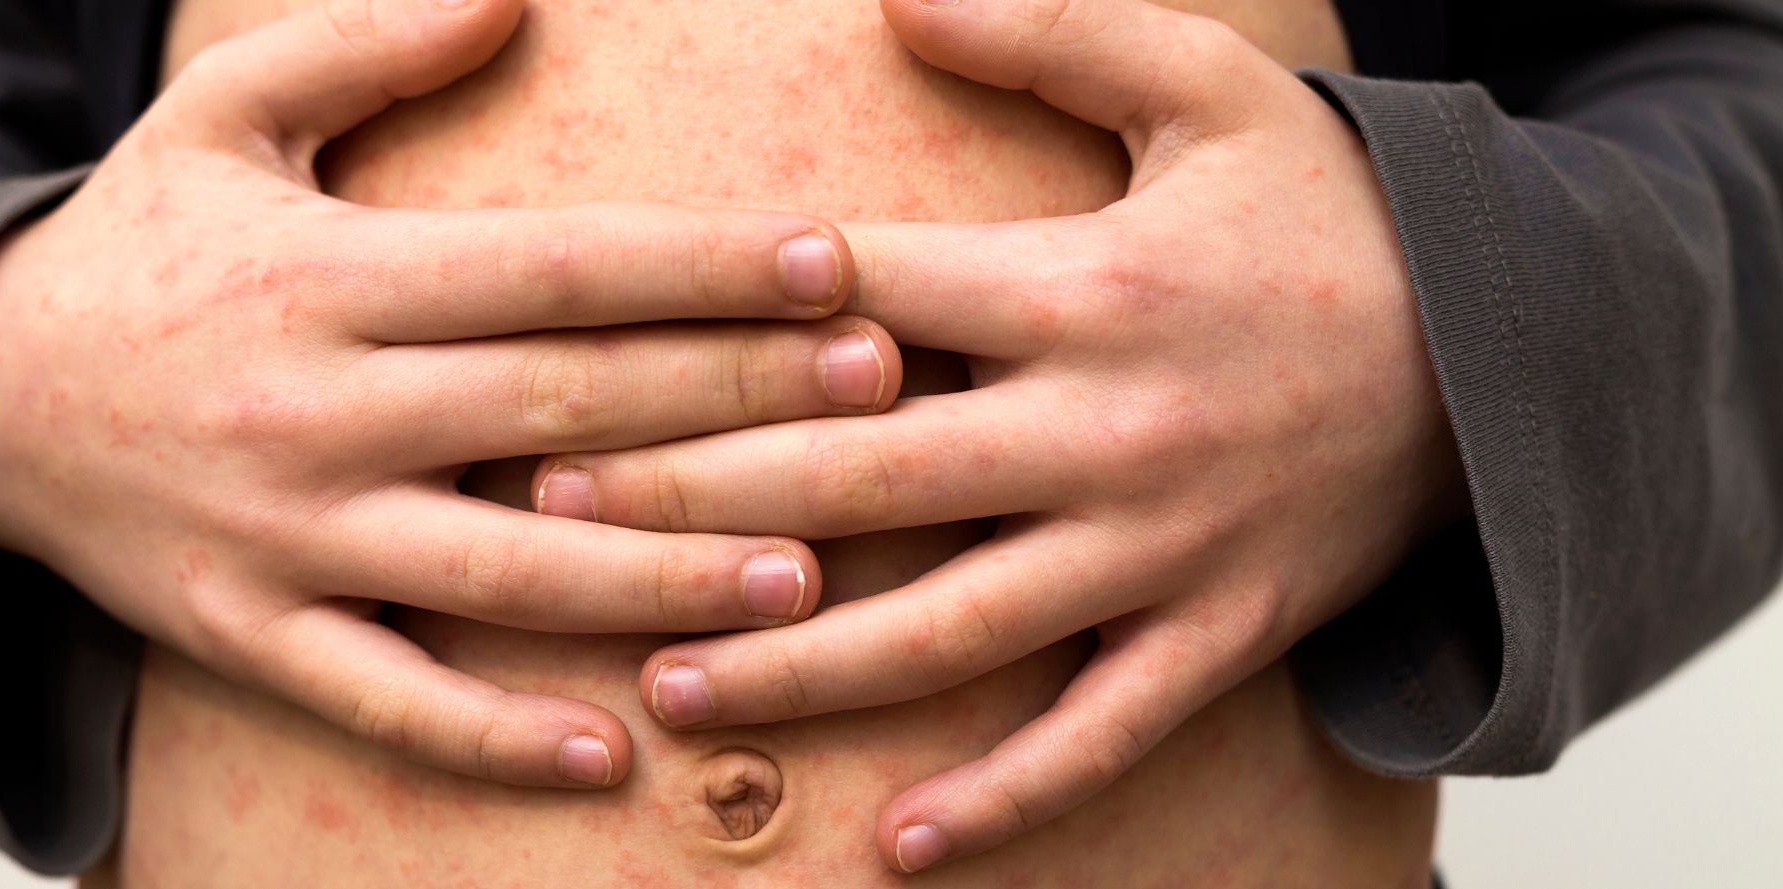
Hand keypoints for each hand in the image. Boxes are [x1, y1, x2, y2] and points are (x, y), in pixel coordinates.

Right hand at [0, 0, 901, 789]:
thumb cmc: (137, 249)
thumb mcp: (219, 116)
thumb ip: (364, 48)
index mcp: (336, 276)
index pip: (556, 268)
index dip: (702, 265)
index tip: (834, 260)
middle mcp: (323, 408)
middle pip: (565, 409)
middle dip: (735, 401)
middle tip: (884, 394)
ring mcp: (288, 534)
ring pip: (501, 571)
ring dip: (656, 579)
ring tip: (803, 578)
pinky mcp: (248, 631)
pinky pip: (383, 700)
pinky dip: (491, 734)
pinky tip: (611, 752)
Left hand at [531, 0, 1463, 866]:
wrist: (1498, 356)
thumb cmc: (1320, 216)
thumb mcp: (1206, 86)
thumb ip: (1050, 33)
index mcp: (1079, 287)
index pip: (861, 303)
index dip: (714, 318)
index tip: (580, 338)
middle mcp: (1102, 429)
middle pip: (862, 475)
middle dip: (693, 495)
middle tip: (545, 514)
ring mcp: (1156, 550)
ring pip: (950, 626)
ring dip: (801, 665)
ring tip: (667, 683)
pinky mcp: (1214, 634)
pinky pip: (1099, 733)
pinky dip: (1004, 794)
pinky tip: (897, 843)